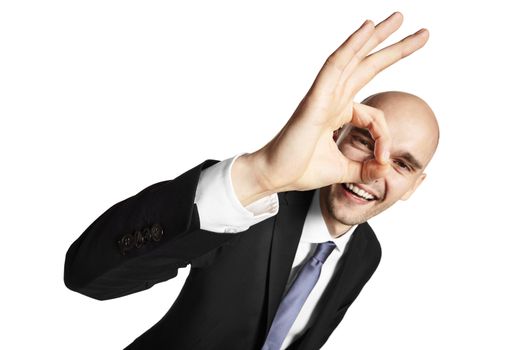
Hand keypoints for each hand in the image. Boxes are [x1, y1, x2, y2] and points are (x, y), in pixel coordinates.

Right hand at [233, 12, 428, 204]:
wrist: (276, 176)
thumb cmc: (300, 169)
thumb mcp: (343, 170)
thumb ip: (366, 168)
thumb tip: (386, 168)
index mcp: (339, 113)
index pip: (375, 116)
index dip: (386, 137)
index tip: (383, 160)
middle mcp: (333, 99)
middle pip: (368, 66)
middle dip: (394, 49)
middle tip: (422, 33)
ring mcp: (324, 96)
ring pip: (353, 58)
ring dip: (376, 36)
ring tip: (399, 18)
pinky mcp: (315, 99)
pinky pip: (335, 66)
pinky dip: (351, 46)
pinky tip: (367, 27)